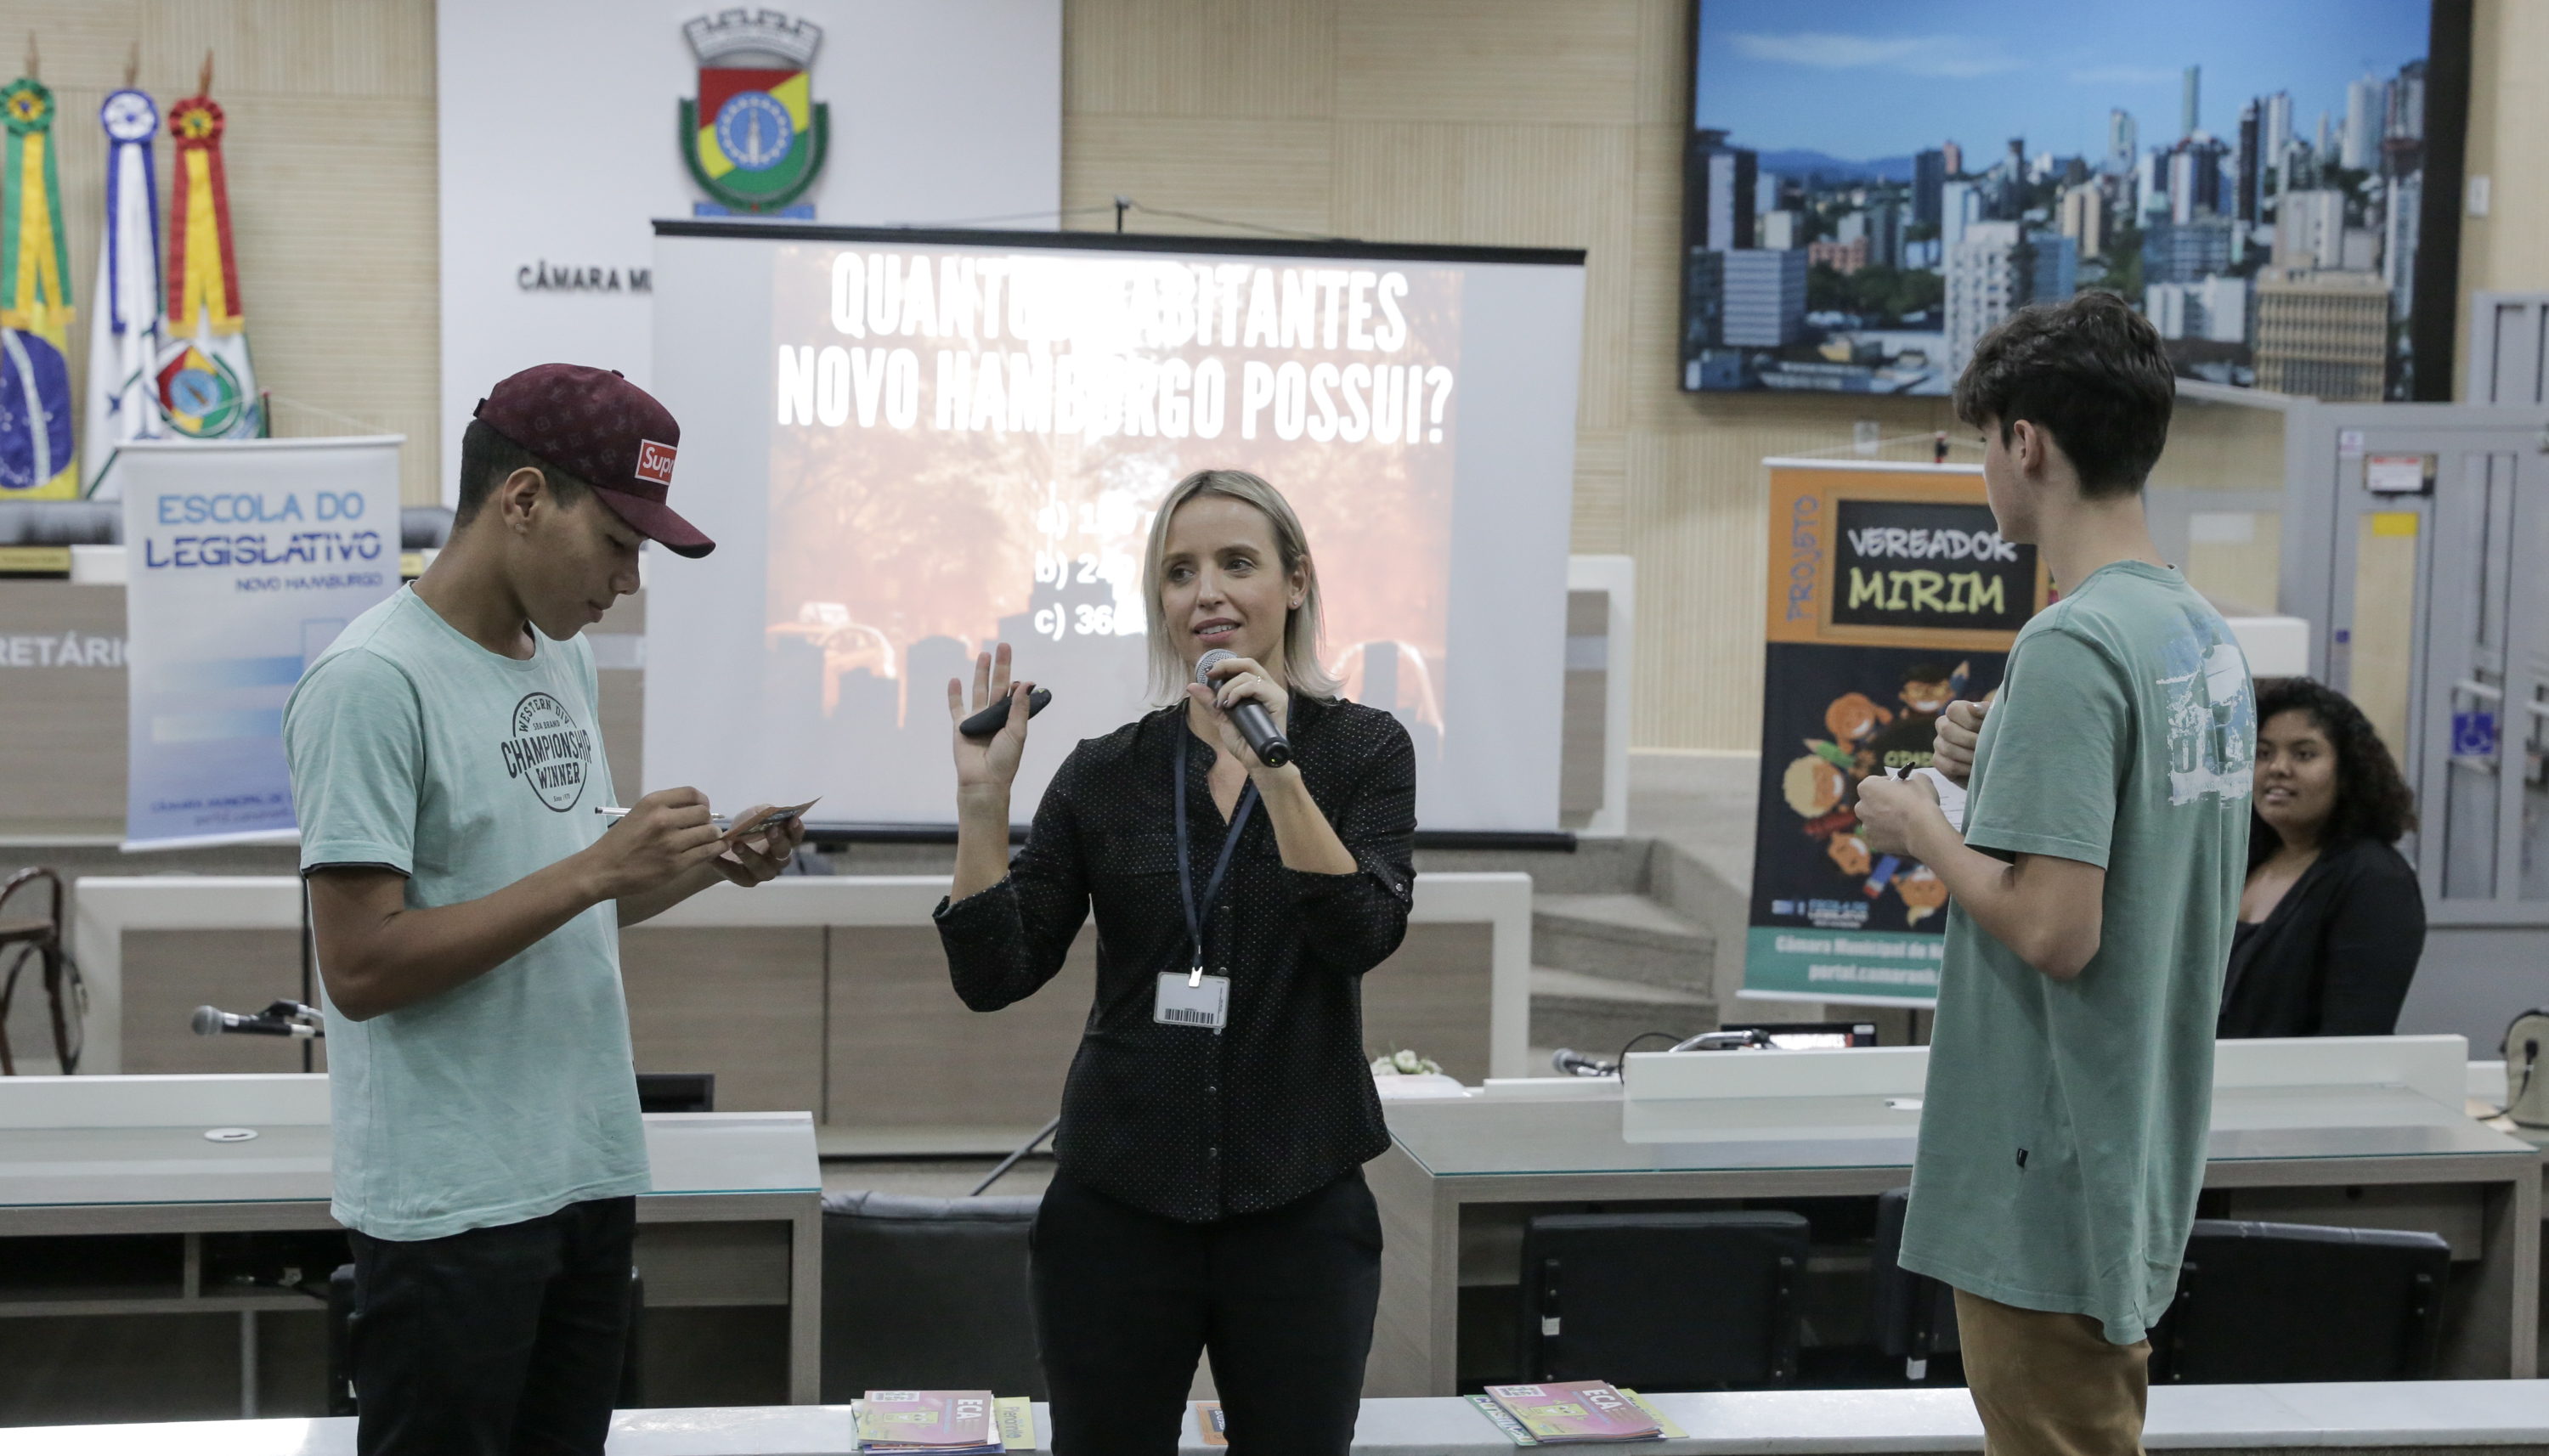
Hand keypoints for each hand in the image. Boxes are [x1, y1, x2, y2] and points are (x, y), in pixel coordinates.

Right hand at [580, 787, 730, 899]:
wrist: (602, 869)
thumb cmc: (620, 842)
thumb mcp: (639, 814)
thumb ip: (665, 809)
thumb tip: (697, 810)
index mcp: (653, 803)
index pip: (692, 794)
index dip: (703, 801)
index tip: (702, 809)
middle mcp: (663, 819)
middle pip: (703, 813)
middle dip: (707, 820)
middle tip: (703, 828)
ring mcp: (670, 843)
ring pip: (709, 833)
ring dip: (713, 836)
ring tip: (709, 839)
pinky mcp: (675, 864)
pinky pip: (707, 852)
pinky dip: (717, 849)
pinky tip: (718, 848)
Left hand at [711, 805, 806, 886]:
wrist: (721, 847)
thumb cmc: (744, 829)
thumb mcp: (753, 816)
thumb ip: (764, 813)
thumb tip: (771, 811)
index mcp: (784, 842)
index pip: (795, 837)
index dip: (796, 830)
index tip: (793, 820)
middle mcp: (778, 860)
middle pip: (783, 853)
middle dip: (778, 841)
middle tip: (771, 829)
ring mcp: (763, 872)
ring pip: (761, 867)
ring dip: (750, 855)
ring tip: (736, 844)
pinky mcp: (746, 880)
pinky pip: (737, 874)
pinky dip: (725, 865)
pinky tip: (714, 857)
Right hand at [948, 643, 1032, 799]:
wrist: (983, 780)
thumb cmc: (1004, 760)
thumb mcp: (1017, 732)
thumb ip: (1020, 708)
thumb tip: (1027, 682)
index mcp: (1010, 718)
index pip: (1014, 695)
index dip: (1017, 685)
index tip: (1019, 681)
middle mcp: (994, 716)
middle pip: (997, 685)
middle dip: (1000, 666)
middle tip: (1003, 645)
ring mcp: (977, 719)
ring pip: (978, 690)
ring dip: (980, 672)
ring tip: (984, 654)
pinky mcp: (961, 725)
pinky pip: (956, 706)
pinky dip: (954, 694)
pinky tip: (955, 679)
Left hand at [1184, 655, 1288, 772]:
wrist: (1255, 762)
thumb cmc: (1243, 742)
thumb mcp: (1221, 718)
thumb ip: (1209, 702)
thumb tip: (1192, 685)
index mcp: (1258, 689)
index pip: (1243, 666)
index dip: (1225, 664)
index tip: (1208, 673)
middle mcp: (1268, 688)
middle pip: (1249, 663)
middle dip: (1226, 665)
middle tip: (1211, 675)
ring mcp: (1274, 694)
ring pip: (1249, 674)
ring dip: (1228, 686)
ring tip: (1222, 704)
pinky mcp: (1278, 702)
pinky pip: (1256, 686)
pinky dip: (1239, 692)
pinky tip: (1230, 704)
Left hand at [1854, 770, 1942, 857]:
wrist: (1923, 830)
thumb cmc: (1920, 802)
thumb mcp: (1920, 780)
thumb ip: (1913, 779)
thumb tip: (1914, 781)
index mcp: (1867, 787)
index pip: (1877, 782)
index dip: (1890, 784)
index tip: (1901, 788)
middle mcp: (1861, 807)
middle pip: (1872, 802)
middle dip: (1884, 803)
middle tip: (1902, 805)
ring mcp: (1866, 827)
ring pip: (1876, 821)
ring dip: (1886, 820)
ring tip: (1905, 821)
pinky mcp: (1874, 842)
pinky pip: (1881, 836)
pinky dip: (1890, 835)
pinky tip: (1903, 833)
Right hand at [1933, 699, 1987, 783]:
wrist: (1995, 758)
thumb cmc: (1996, 734)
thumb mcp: (1995, 720)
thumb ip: (1985, 711)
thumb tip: (1971, 707)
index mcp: (1956, 711)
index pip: (1953, 710)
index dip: (1971, 721)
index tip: (1988, 729)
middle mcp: (1943, 725)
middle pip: (1947, 730)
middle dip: (1971, 741)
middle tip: (1988, 748)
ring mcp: (1938, 743)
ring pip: (1948, 749)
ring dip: (1970, 756)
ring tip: (1985, 759)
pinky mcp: (1938, 761)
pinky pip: (1948, 766)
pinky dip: (1965, 769)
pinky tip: (1976, 769)